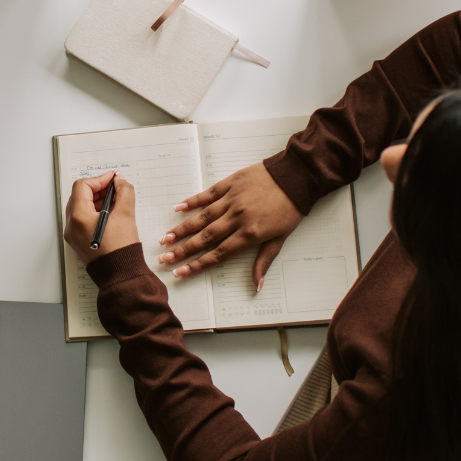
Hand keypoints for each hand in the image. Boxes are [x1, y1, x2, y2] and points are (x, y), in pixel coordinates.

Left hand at [64, 172, 138, 262]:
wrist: (120, 276)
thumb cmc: (121, 250)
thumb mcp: (126, 215)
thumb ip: (124, 192)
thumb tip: (120, 181)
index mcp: (78, 217)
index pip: (83, 186)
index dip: (99, 180)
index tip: (113, 179)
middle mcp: (71, 226)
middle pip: (79, 196)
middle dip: (97, 189)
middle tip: (115, 188)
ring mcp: (73, 235)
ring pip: (80, 208)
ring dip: (96, 200)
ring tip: (115, 201)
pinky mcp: (78, 242)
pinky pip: (82, 220)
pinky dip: (94, 212)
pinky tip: (110, 213)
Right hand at [157, 162, 303, 288]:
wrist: (296, 176)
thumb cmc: (291, 208)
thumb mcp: (281, 238)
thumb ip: (264, 260)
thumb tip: (257, 285)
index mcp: (250, 234)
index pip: (219, 254)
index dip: (198, 265)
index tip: (181, 272)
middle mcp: (237, 218)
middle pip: (205, 238)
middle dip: (182, 250)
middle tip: (164, 258)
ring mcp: (232, 200)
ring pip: (202, 217)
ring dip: (182, 228)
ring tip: (165, 238)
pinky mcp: (230, 183)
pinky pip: (208, 194)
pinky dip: (192, 201)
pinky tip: (178, 208)